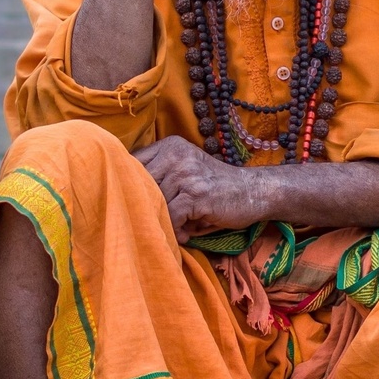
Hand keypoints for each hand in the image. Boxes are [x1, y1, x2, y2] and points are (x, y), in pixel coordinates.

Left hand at [136, 136, 267, 238]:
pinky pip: (171, 216)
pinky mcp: (196, 194)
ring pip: (154, 203)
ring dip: (164, 221)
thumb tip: (124, 195)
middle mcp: (176, 155)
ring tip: (180, 227)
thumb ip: (160, 175)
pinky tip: (187, 233)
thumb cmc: (214, 187)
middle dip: (144, 207)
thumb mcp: (186, 170)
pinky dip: (177, 230)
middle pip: (139, 185)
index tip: (134, 203)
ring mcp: (186, 173)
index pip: (132, 163)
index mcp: (170, 146)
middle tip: (156, 221)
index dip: (129, 186)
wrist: (253, 191)